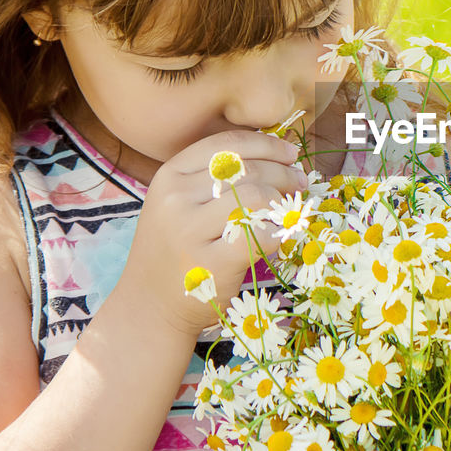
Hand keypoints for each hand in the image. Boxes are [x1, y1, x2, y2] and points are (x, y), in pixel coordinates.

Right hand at [119, 130, 307, 336]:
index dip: (267, 145)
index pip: (227, 145)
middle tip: (299, 182)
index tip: (290, 153)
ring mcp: (190, 231)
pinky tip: (281, 235)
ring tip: (291, 208)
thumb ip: (214, 178)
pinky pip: (261, 234)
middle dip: (283, 172)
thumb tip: (276, 155)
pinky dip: (280, 232)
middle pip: (247, 168)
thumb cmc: (175, 251)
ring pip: (256, 197)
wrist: (150, 306)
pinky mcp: (211, 263)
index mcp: (169, 176)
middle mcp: (175, 198)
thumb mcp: (178, 204)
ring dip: (283, 201)